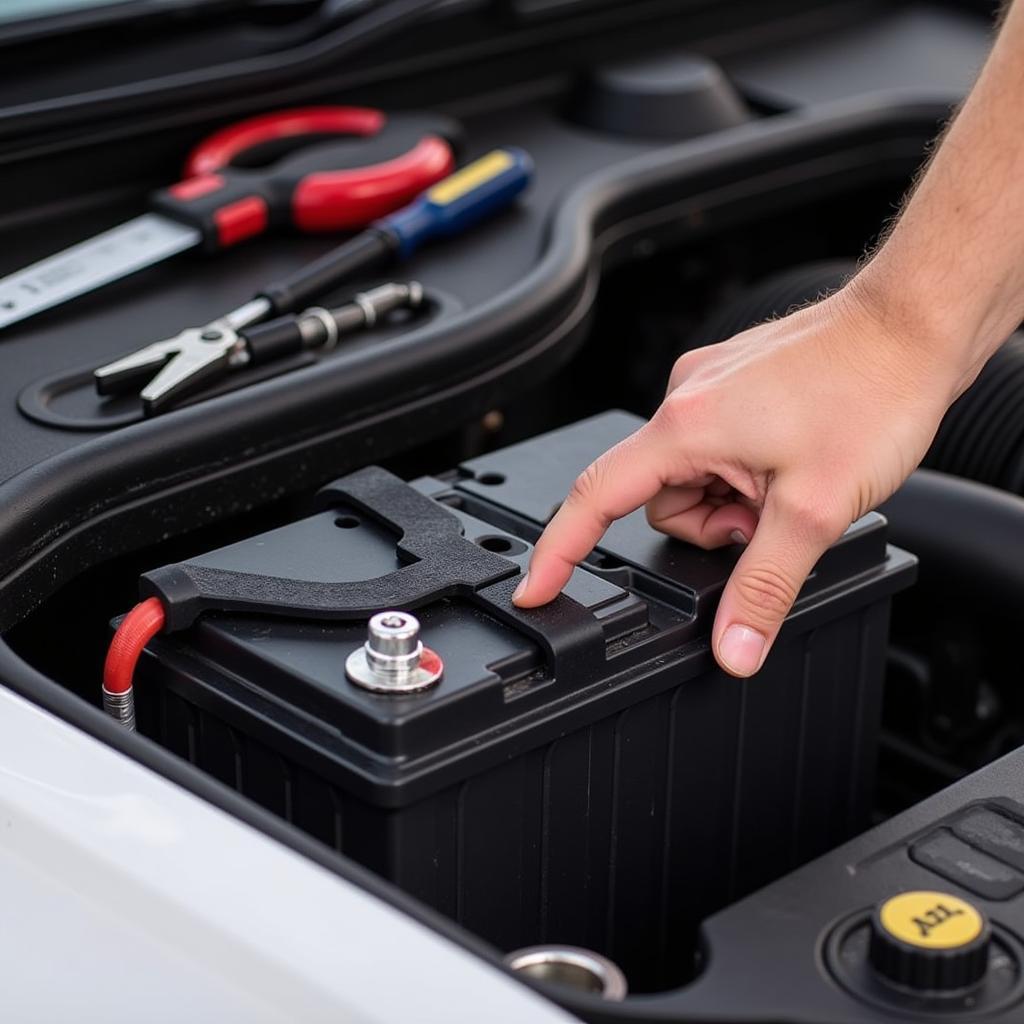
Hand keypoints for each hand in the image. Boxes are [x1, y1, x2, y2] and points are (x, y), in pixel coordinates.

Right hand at [512, 284, 956, 676]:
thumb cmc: (872, 390)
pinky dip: (747, 473)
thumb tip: (733, 647)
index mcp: (685, 425)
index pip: (595, 498)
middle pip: (662, 500)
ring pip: (694, 478)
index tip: (535, 587)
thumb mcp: (813, 508)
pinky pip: (718, 450)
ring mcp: (712, 387)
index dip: (558, 551)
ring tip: (791, 486)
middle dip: (713, 525)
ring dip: (734, 500)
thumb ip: (764, 586)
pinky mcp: (737, 385)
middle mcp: (686, 398)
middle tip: (773, 518)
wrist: (916, 326)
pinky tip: (793, 461)